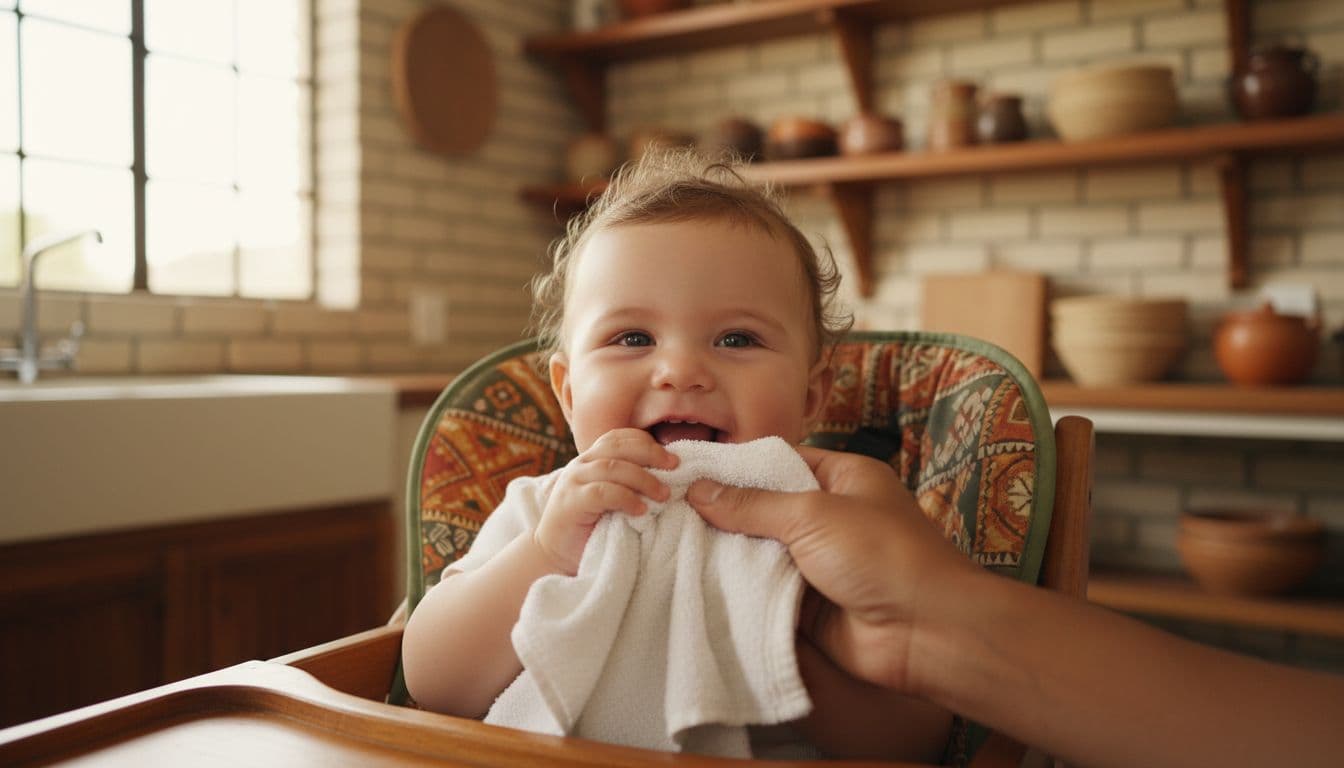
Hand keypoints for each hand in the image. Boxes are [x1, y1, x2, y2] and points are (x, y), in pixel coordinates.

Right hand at [533, 428, 676, 574]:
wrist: (556, 557)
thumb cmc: (593, 528)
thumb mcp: (614, 499)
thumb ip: (630, 483)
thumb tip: (670, 476)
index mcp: (592, 459)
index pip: (619, 437)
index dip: (646, 442)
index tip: (672, 458)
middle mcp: (581, 464)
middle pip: (618, 446)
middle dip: (651, 453)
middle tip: (675, 468)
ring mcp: (573, 481)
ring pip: (612, 467)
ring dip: (643, 479)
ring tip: (664, 495)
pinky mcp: (570, 503)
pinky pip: (602, 492)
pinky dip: (626, 499)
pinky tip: (641, 511)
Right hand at [688, 446, 978, 693]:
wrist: (926, 633)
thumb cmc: (882, 555)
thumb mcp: (813, 515)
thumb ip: (753, 504)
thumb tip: (700, 490)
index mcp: (845, 478)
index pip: (780, 461)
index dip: (737, 466)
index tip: (688, 470)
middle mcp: (832, 516)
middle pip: (767, 507)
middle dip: (724, 511)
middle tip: (668, 507)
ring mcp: (820, 562)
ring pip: (762, 551)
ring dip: (727, 552)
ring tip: (670, 542)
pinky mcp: (809, 604)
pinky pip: (765, 590)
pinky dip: (738, 588)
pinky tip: (695, 580)